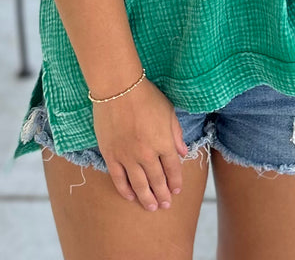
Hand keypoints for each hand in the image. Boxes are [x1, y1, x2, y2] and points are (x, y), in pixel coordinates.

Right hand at [91, 77, 187, 210]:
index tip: (176, 191)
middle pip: (157, 181)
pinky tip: (130, 196)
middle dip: (163, 195)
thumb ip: (176, 134)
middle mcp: (147, 153)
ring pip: (139, 184)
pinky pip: (119, 178)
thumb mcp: (168, 111)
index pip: (173, 169)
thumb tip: (183, 152)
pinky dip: (125, 190)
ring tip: (151, 207)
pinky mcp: (111, 155)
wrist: (118, 88)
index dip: (175, 182)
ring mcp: (128, 156)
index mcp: (164, 142)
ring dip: (147, 198)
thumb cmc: (146, 96)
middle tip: (165, 205)